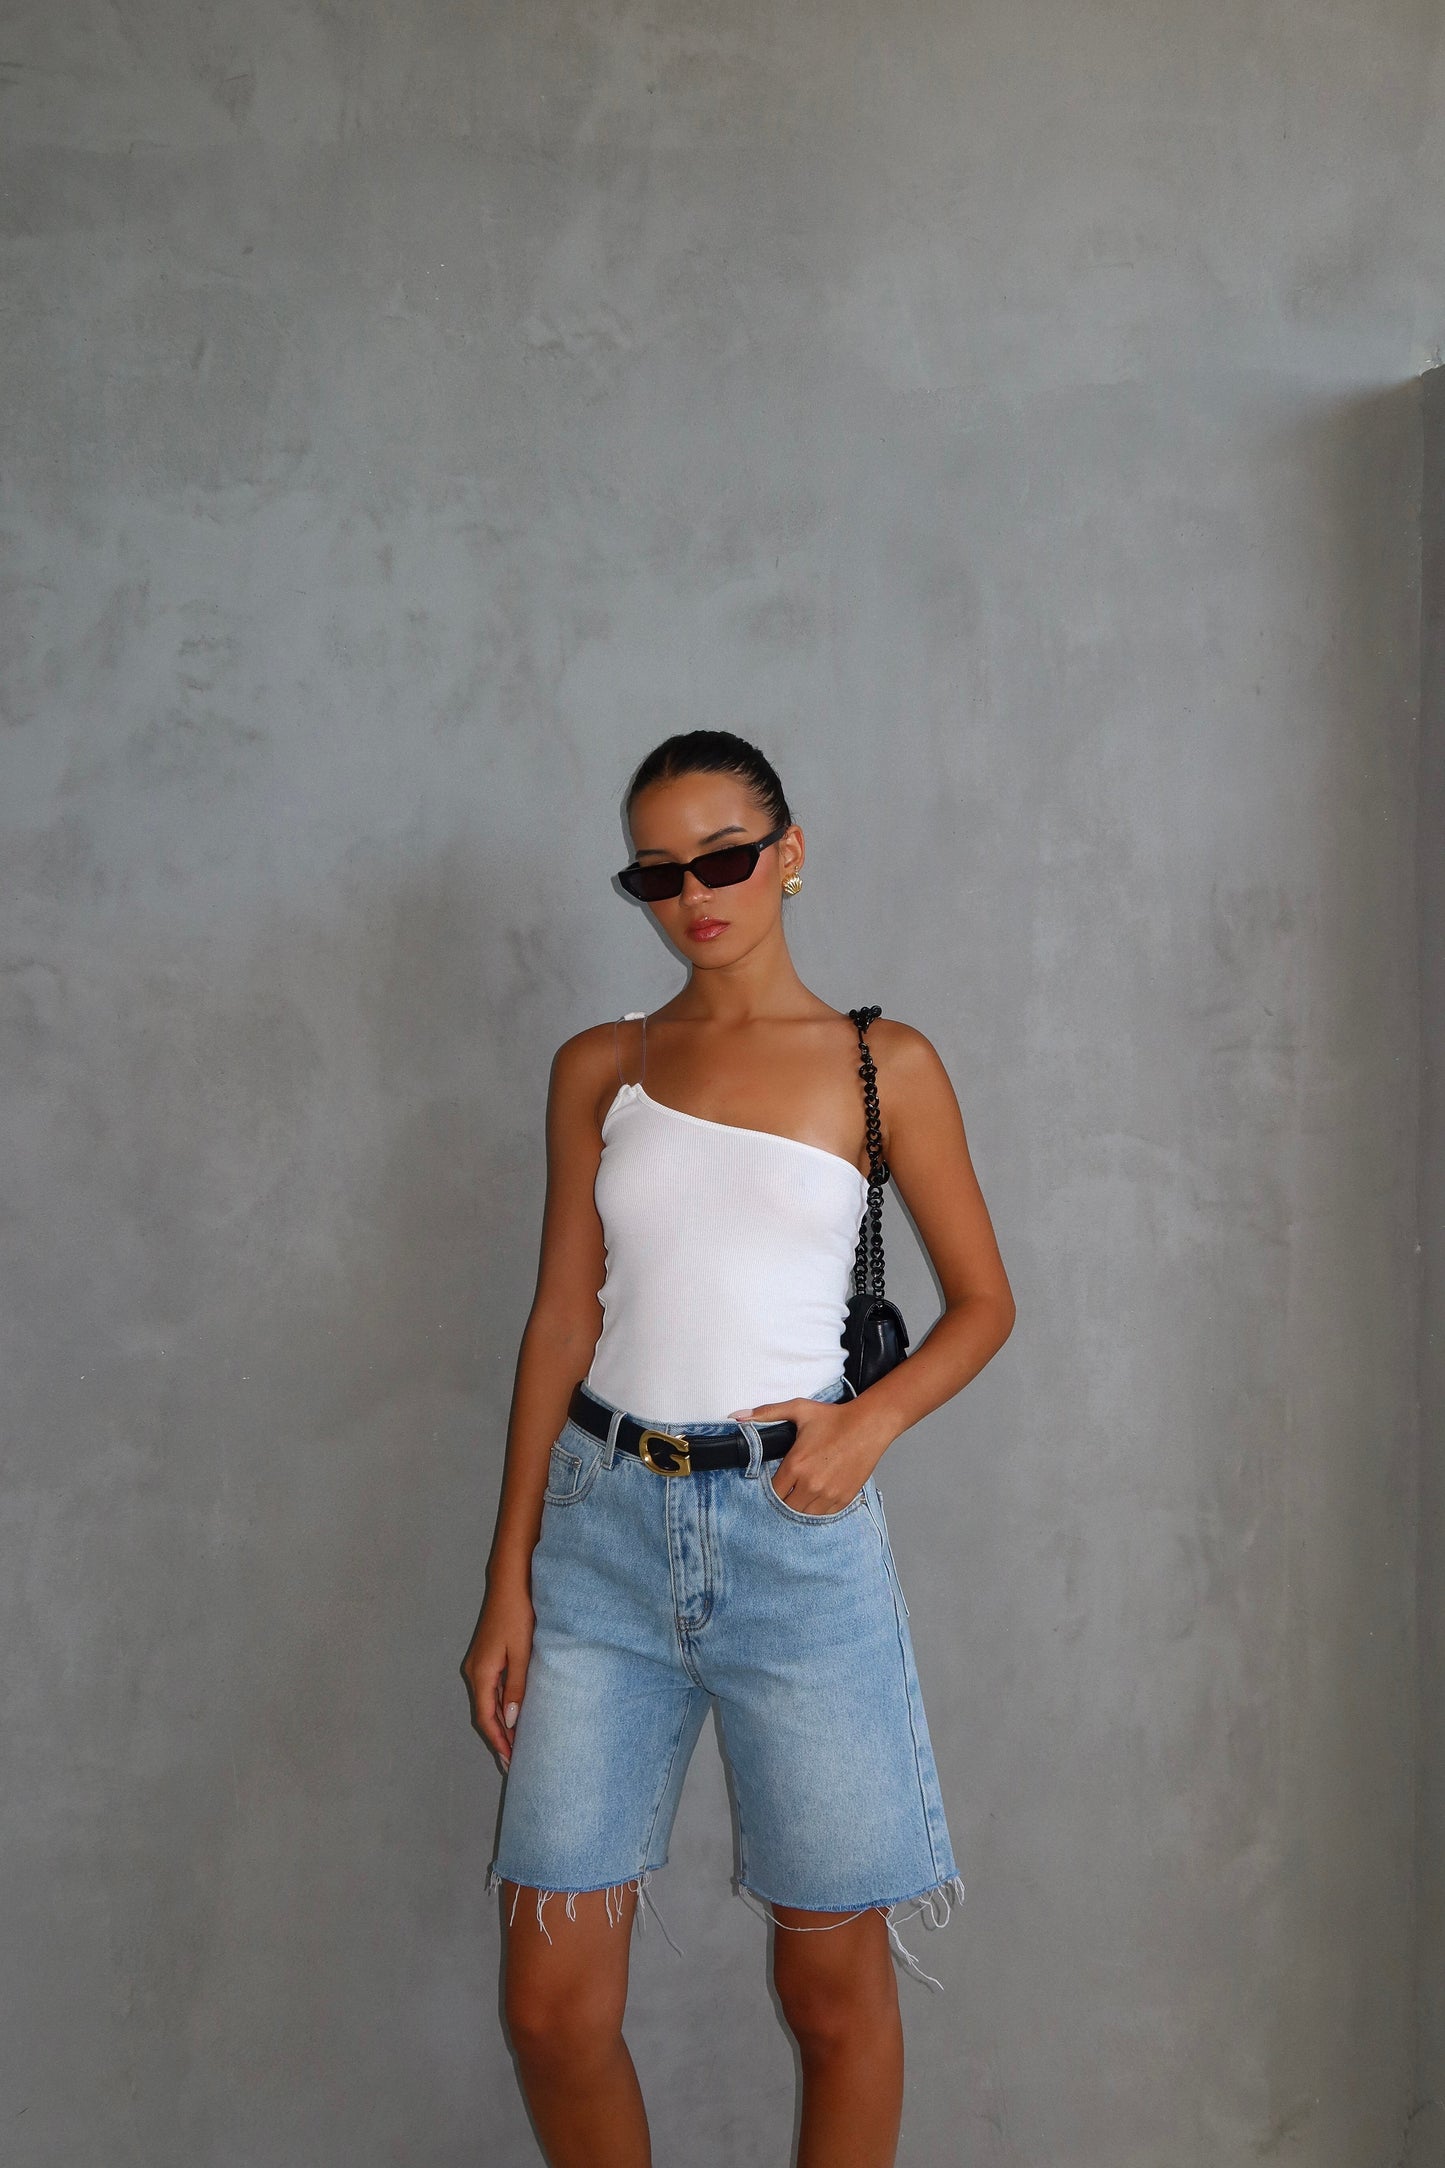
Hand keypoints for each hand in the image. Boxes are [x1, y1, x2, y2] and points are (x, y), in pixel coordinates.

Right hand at [461, 1581, 534, 1770]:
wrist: (511, 1581)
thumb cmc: (518, 1614)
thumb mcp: (522, 1653)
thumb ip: (516, 1688)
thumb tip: (509, 1721)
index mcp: (481, 1673)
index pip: (486, 1718)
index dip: (498, 1741)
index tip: (510, 1761)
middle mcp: (474, 1671)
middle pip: (484, 1713)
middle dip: (498, 1737)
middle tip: (514, 1761)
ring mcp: (479, 1663)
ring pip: (487, 1702)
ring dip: (500, 1723)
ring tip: (515, 1743)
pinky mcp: (487, 1656)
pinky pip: (491, 1689)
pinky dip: (500, 1706)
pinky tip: (513, 1714)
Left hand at [729, 1396, 885, 1515]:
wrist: (869, 1425)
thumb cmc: (834, 1417)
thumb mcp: (798, 1409)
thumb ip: (766, 1413)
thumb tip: (738, 1416)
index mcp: (796, 1464)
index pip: (772, 1492)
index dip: (771, 1489)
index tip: (774, 1484)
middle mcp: (810, 1483)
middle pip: (786, 1508)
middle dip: (783, 1501)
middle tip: (786, 1491)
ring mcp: (828, 1494)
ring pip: (804, 1515)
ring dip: (800, 1507)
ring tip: (800, 1495)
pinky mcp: (843, 1498)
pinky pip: (823, 1516)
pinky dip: (817, 1510)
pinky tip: (816, 1498)